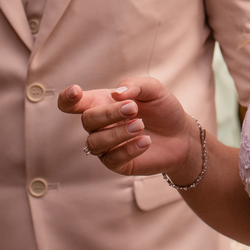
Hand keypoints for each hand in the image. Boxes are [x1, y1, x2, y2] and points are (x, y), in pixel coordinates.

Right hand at [58, 77, 200, 179]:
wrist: (182, 135)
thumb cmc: (163, 109)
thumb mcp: (154, 90)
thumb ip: (135, 85)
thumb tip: (116, 93)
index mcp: (102, 103)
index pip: (73, 103)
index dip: (68, 98)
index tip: (76, 91)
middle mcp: (100, 125)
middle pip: (87, 119)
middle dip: (109, 113)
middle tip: (133, 108)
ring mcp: (106, 146)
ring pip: (95, 142)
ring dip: (118, 133)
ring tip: (141, 125)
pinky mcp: (117, 163)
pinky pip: (112, 159)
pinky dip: (128, 149)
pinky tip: (146, 141)